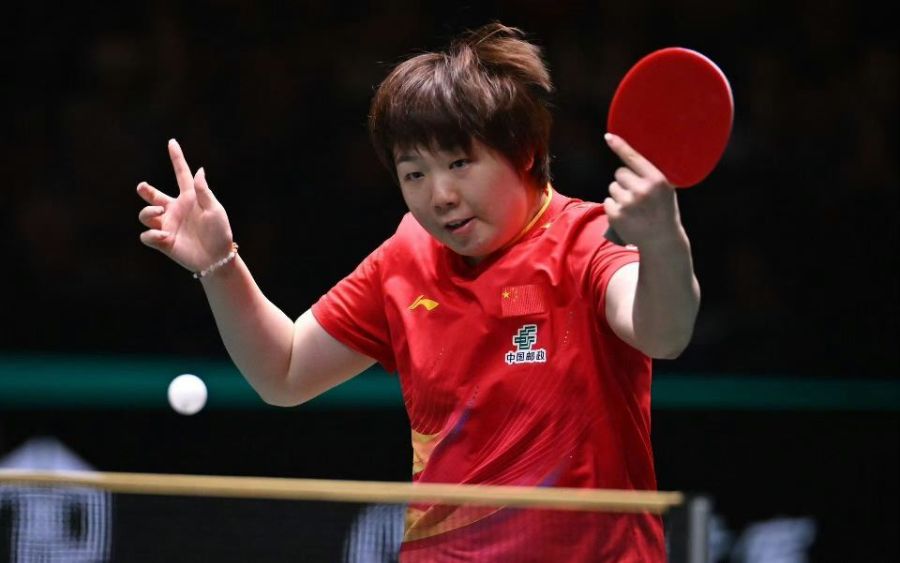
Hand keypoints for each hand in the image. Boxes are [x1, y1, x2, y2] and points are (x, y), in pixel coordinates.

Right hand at [137, 139, 233, 272]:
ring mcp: (167, 225)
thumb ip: (204, 191)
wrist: (217, 259)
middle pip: (153, 195)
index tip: (172, 142)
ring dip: (148, 211)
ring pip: (145, 214)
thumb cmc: (220, 233)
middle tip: (144, 188)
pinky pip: (147, 235)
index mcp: (190, 198)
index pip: (181, 174)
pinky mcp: (163, 241)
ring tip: (159, 212)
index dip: (177, 158)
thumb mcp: (215, 210)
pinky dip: (152, 234)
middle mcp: (175, 209)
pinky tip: (165, 237)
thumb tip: (199, 169)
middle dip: (145, 190)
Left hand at [602, 133, 684, 247]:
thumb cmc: (663, 211)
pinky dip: (614, 207)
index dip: (620, 146)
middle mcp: (642, 190)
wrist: (662, 240)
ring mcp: (628, 204)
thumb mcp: (665, 190)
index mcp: (656, 180)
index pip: (633, 158)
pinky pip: (607, 201)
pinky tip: (627, 215)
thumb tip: (631, 157)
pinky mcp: (616, 216)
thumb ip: (650, 175)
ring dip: (619, 194)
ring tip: (634, 207)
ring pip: (612, 187)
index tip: (609, 136)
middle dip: (625, 181)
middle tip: (637, 194)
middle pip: (619, 173)